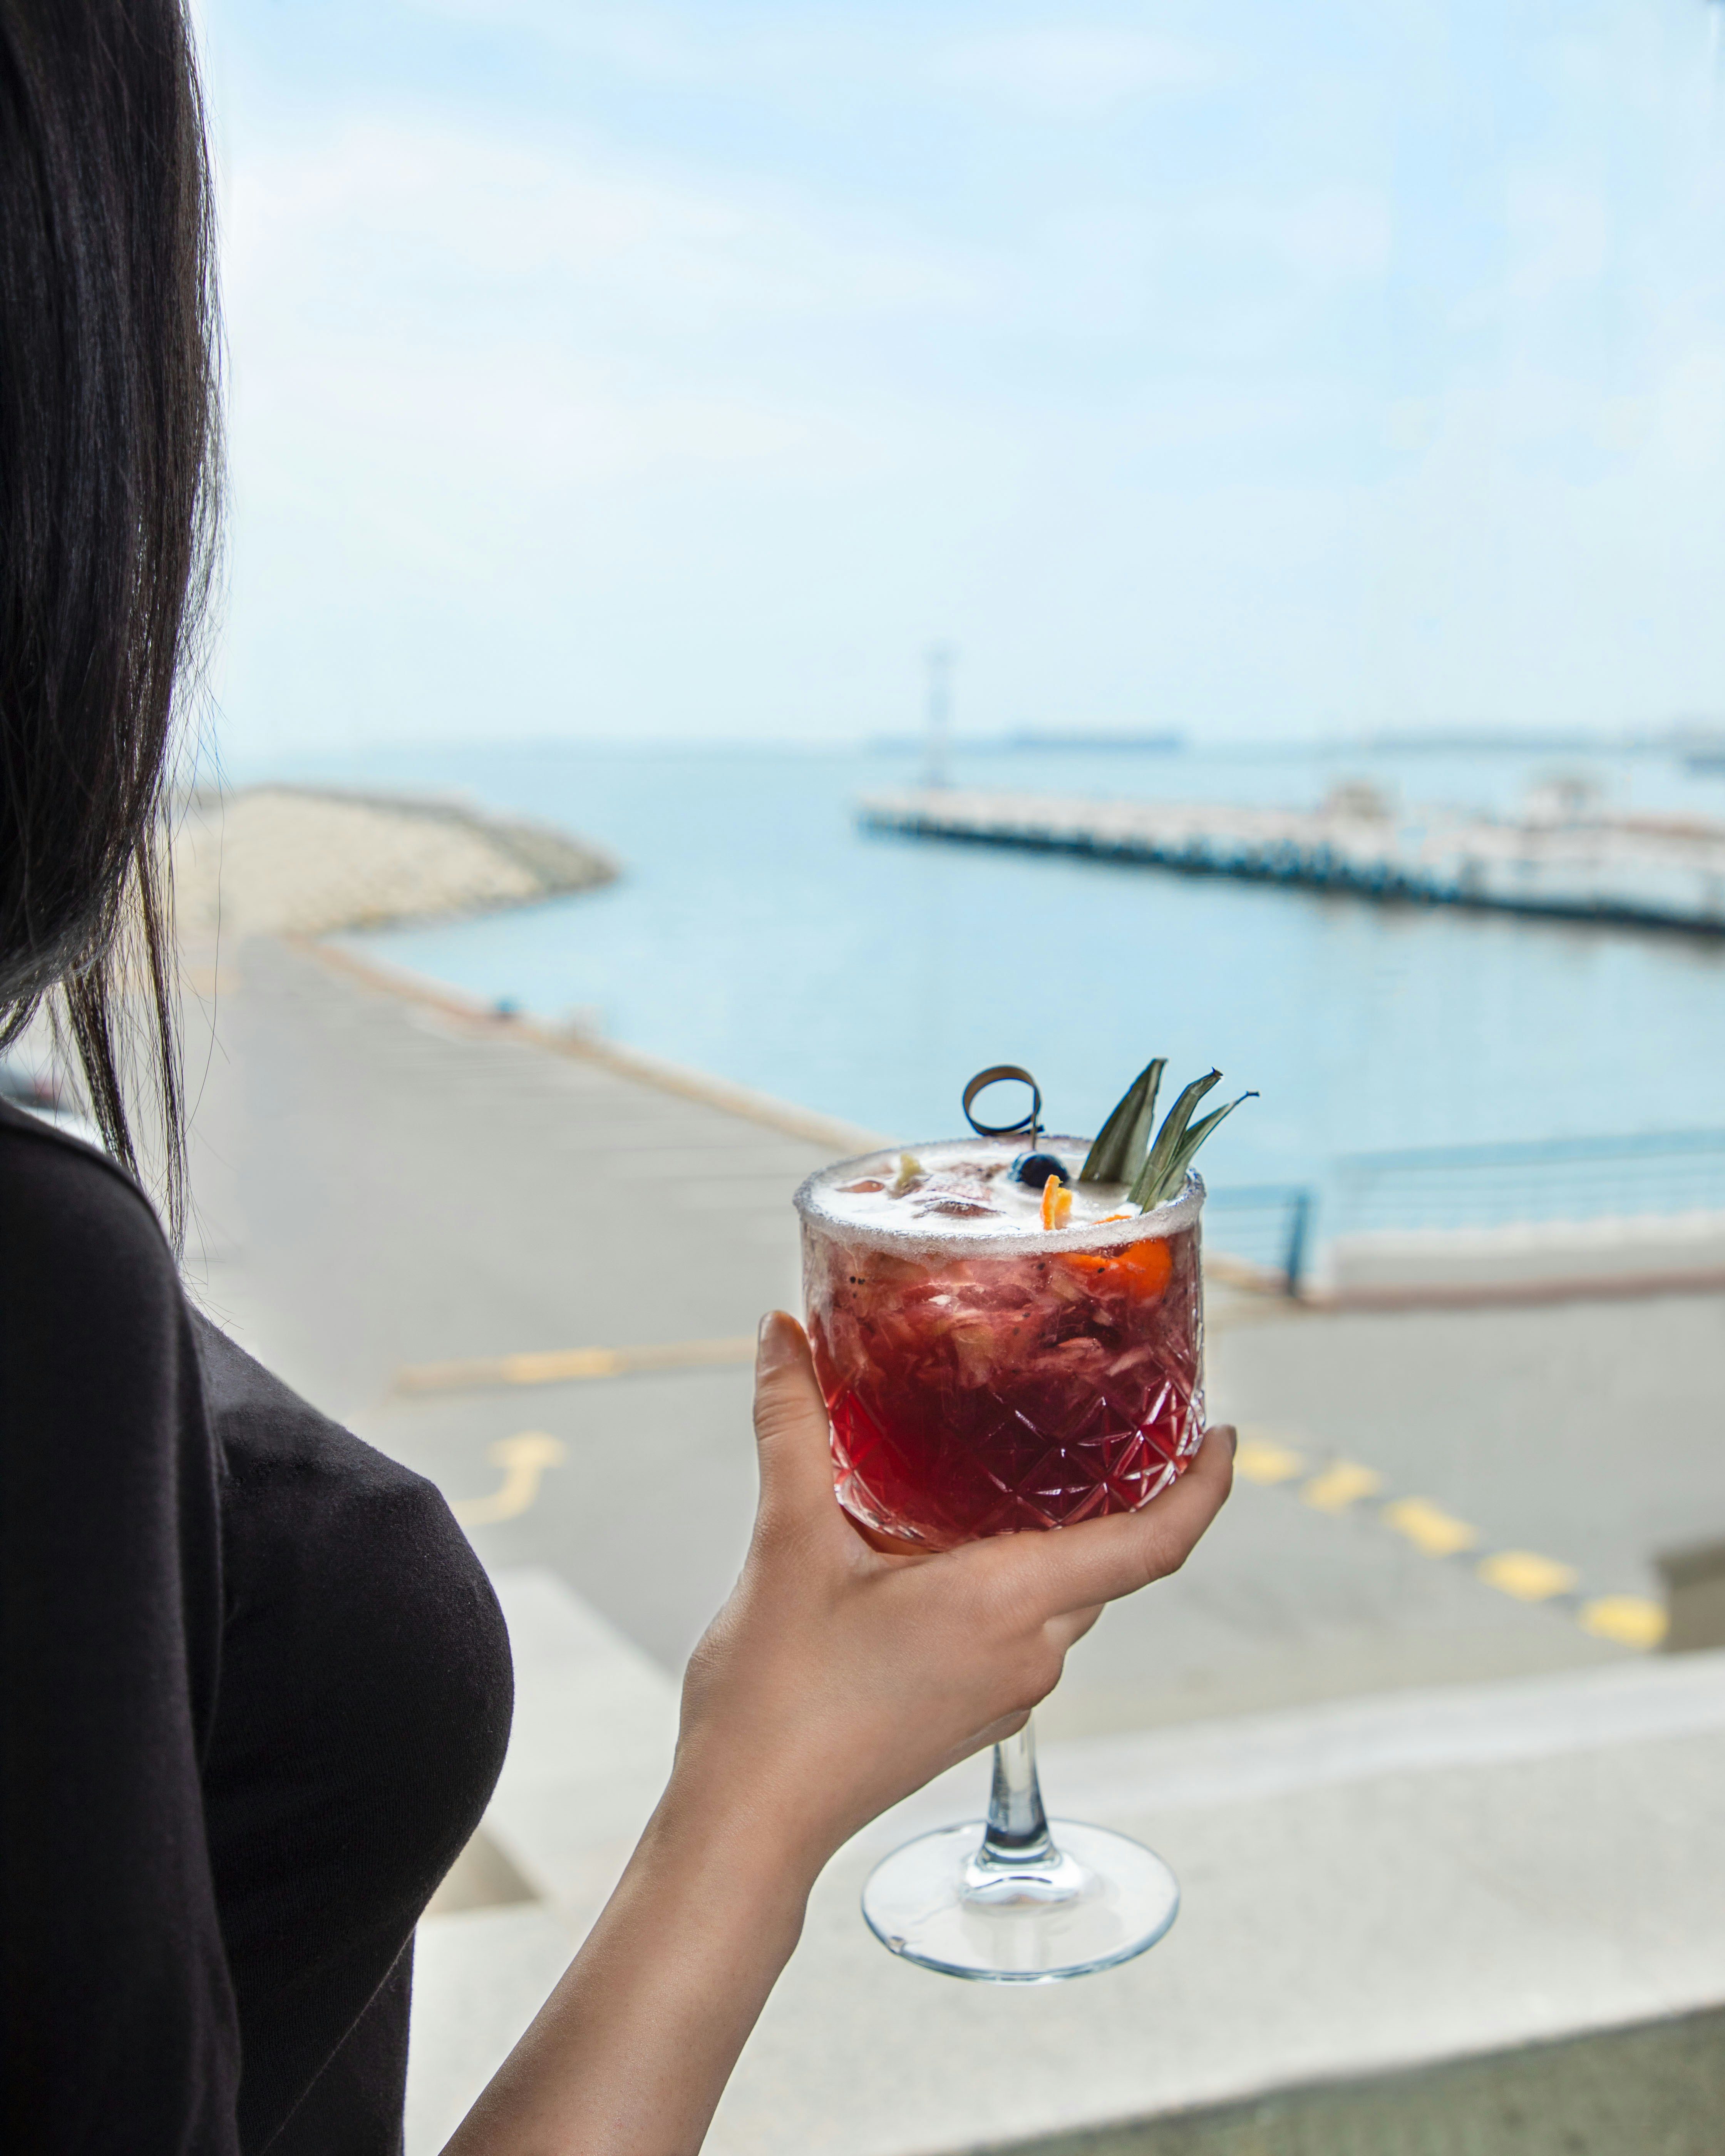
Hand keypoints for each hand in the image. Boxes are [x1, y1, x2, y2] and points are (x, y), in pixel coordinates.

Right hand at [444, 1315, 1230, 2153]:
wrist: (751, 1823)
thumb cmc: (775, 1699)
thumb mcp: (786, 1544)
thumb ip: (792, 1428)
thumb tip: (780, 1334)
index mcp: (1006, 1603)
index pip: (1153, 1545)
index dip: (1205, 1488)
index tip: (1228, 1435)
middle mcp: (1028, 1651)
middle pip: (1110, 1560)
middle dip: (1122, 1493)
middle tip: (1105, 1417)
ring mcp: (1007, 1691)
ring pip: (1062, 1594)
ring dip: (1054, 1537)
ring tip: (1016, 1469)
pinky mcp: (976, 1713)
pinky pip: (1026, 1630)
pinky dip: (1013, 1578)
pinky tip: (954, 1545)